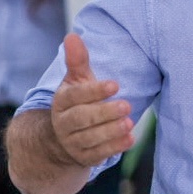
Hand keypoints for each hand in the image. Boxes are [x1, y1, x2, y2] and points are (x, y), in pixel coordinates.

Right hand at [50, 33, 134, 167]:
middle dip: (105, 112)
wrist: (62, 138)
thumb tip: (72, 36)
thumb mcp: (76, 80)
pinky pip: (98, 154)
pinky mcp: (83, 157)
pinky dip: (114, 147)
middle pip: (83, 118)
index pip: (76, 95)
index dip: (95, 90)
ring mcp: (72, 142)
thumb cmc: (77, 101)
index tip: (115, 84)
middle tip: (127, 105)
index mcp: (62, 100)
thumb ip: (77, 60)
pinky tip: (130, 139)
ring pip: (91, 138)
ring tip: (130, 122)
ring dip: (111, 131)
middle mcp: (64, 122)